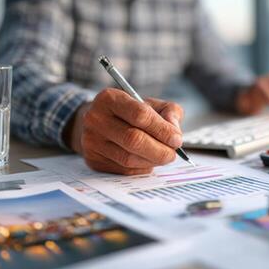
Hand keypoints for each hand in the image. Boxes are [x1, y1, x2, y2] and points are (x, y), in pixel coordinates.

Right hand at [66, 89, 183, 174]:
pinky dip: (141, 167)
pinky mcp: (93, 160)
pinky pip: (123, 169)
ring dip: (152, 161)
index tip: (177, 139)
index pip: (140, 115)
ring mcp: (92, 141)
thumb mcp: (150, 103)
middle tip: (172, 154)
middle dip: (159, 150)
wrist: (99, 123)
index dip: (162, 129)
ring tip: (163, 156)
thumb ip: (169, 112)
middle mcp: (96, 119)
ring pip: (129, 158)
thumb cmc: (130, 112)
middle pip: (133, 140)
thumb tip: (174, 132)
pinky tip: (147, 160)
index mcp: (110, 98)